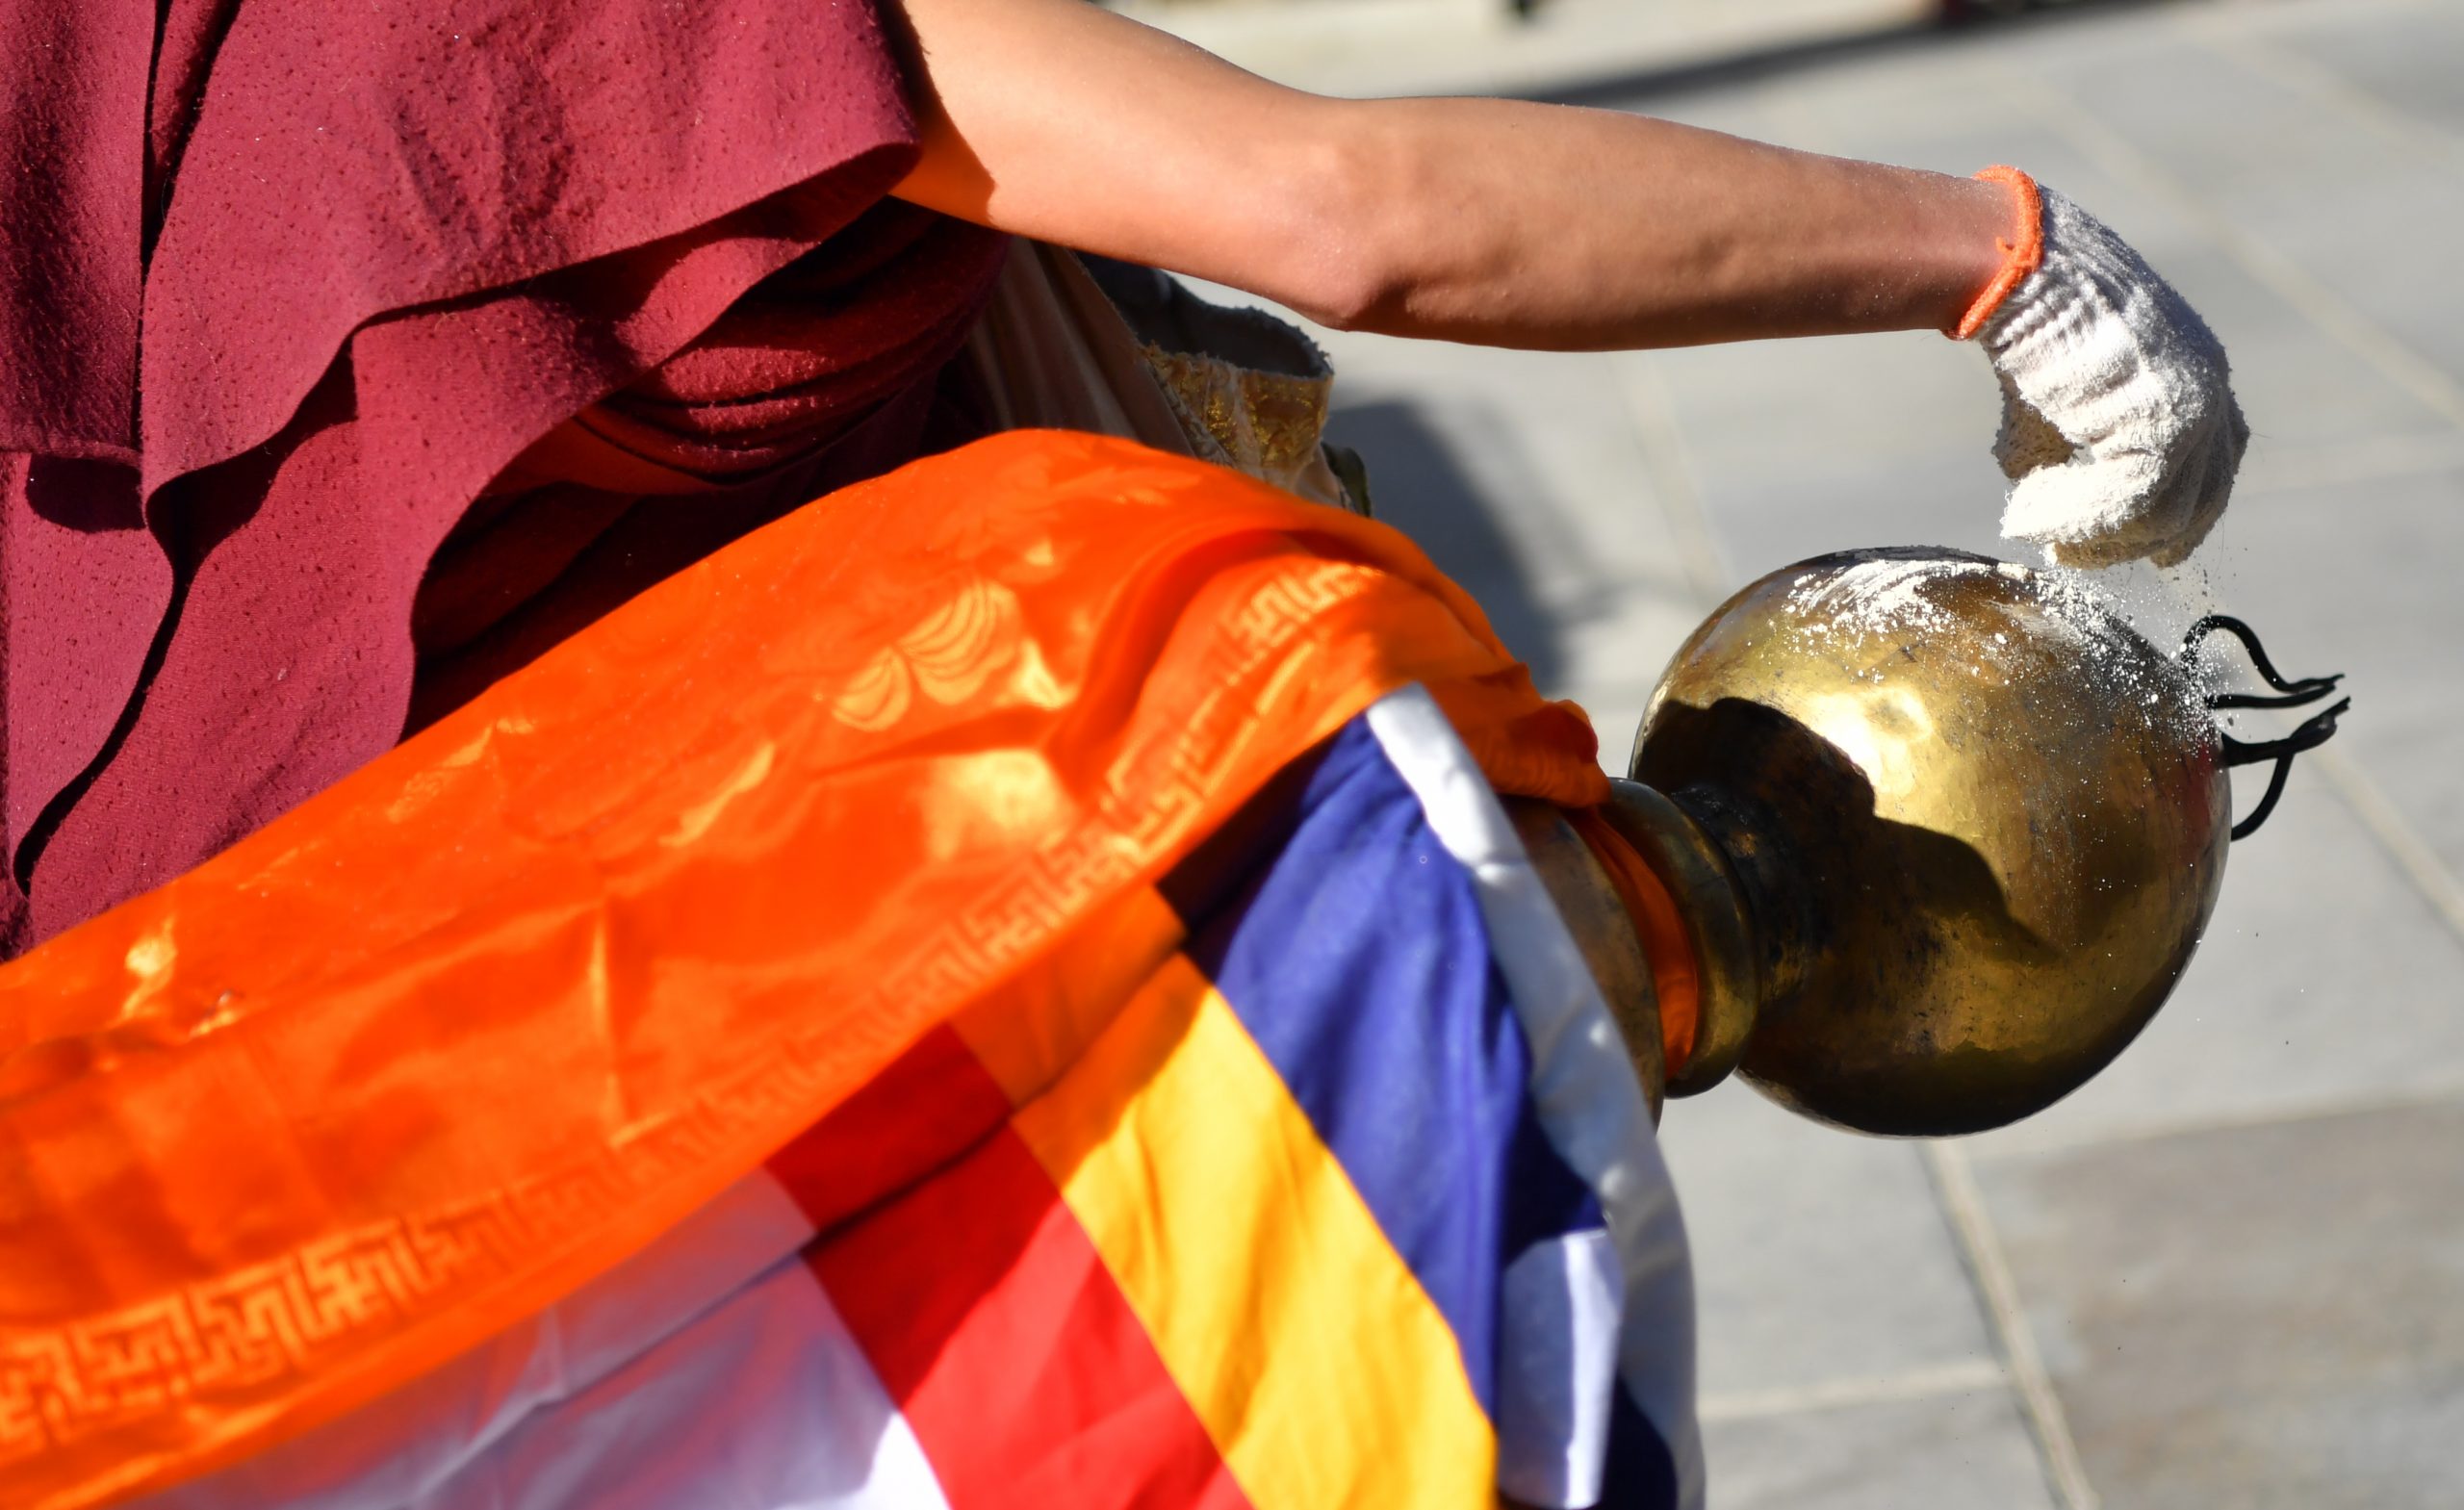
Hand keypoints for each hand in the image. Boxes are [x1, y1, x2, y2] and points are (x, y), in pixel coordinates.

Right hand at [1963, 173, 2247, 567]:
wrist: (2022, 270)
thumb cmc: (2033, 318)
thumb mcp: (2062, 391)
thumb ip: (2071, 443)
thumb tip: (2034, 496)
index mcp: (2201, 372)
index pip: (2214, 465)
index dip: (2179, 516)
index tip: (2140, 550)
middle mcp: (2212, 388)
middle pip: (2199, 501)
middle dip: (2135, 542)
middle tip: (2070, 557)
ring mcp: (2193, 405)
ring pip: (2163, 514)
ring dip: (2092, 536)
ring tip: (2034, 526)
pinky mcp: (2161, 421)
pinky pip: (2126, 504)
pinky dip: (2074, 523)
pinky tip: (2028, 516)